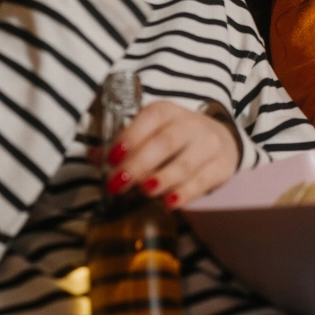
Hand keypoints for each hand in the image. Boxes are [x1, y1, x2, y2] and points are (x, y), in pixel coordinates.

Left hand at [104, 101, 240, 207]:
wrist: (219, 140)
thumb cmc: (173, 139)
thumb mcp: (150, 134)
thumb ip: (122, 145)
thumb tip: (92, 156)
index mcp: (166, 112)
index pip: (150, 119)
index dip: (130, 137)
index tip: (111, 159)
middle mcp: (189, 124)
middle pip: (166, 142)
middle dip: (140, 163)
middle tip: (118, 184)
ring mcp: (209, 144)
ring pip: (185, 162)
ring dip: (163, 178)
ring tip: (145, 192)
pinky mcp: (222, 166)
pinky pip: (203, 181)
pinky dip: (185, 193)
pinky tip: (169, 202)